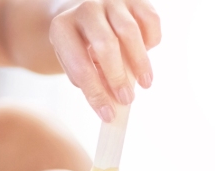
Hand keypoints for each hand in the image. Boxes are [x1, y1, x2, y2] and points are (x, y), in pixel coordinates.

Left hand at [49, 0, 160, 120]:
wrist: (86, 16)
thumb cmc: (84, 51)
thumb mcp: (81, 68)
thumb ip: (95, 83)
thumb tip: (114, 104)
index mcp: (63, 28)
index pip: (79, 65)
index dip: (95, 93)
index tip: (108, 115)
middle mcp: (85, 8)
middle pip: (105, 44)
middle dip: (117, 76)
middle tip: (127, 100)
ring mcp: (110, 0)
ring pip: (129, 31)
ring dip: (140, 62)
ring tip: (145, 84)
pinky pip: (149, 19)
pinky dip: (152, 40)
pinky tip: (148, 53)